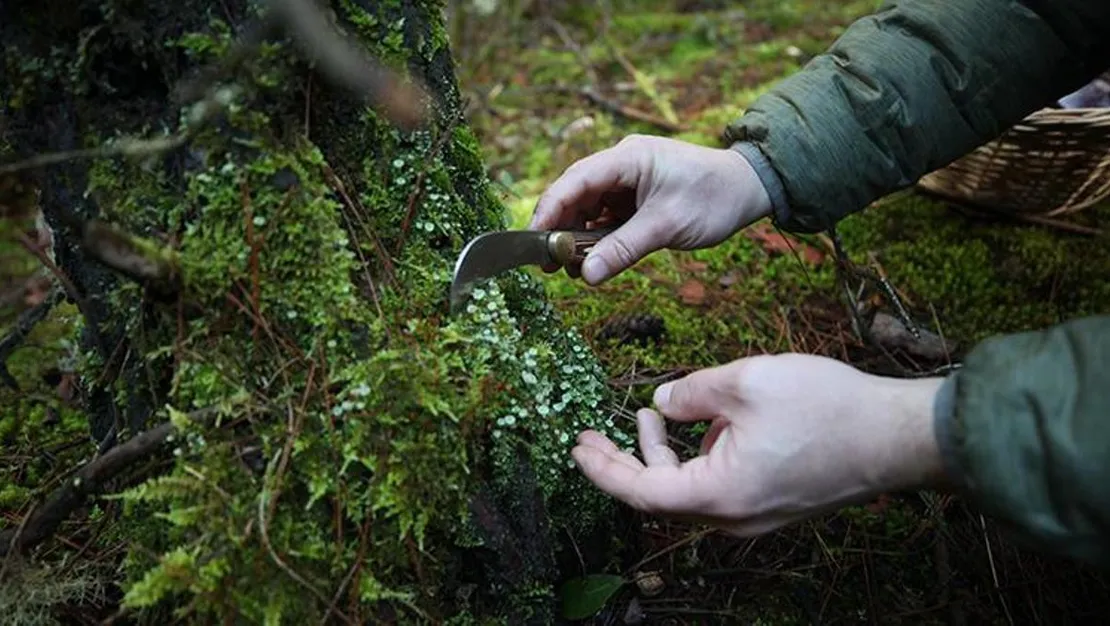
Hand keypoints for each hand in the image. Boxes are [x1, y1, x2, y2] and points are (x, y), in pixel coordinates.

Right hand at [530, 135, 772, 283]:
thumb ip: (624, 249)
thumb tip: (585, 275)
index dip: (549, 210)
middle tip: (547, 264)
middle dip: (559, 228)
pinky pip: (605, 217)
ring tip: (571, 268)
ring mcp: (627, 181)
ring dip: (578, 237)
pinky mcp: (635, 197)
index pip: (574, 181)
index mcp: (627, 159)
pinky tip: (593, 260)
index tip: (532, 241)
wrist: (750, 189)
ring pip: (588, 208)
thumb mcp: (667, 226)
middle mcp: (621, 164)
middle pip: (575, 195)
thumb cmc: (713, 198)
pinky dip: (597, 238)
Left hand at [570, 353, 948, 535]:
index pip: (640, 492)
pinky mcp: (773, 505)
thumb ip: (692, 392)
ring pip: (689, 491)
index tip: (576, 448)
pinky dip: (697, 460)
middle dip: (625, 462)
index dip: (602, 470)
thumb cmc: (828, 409)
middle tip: (594, 434)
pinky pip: (718, 489)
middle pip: (660, 496)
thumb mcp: (746, 382)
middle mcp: (734, 518)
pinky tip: (704, 424)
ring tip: (655, 415)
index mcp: (720, 494)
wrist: (898, 436)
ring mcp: (756, 516)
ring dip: (663, 457)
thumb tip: (660, 402)